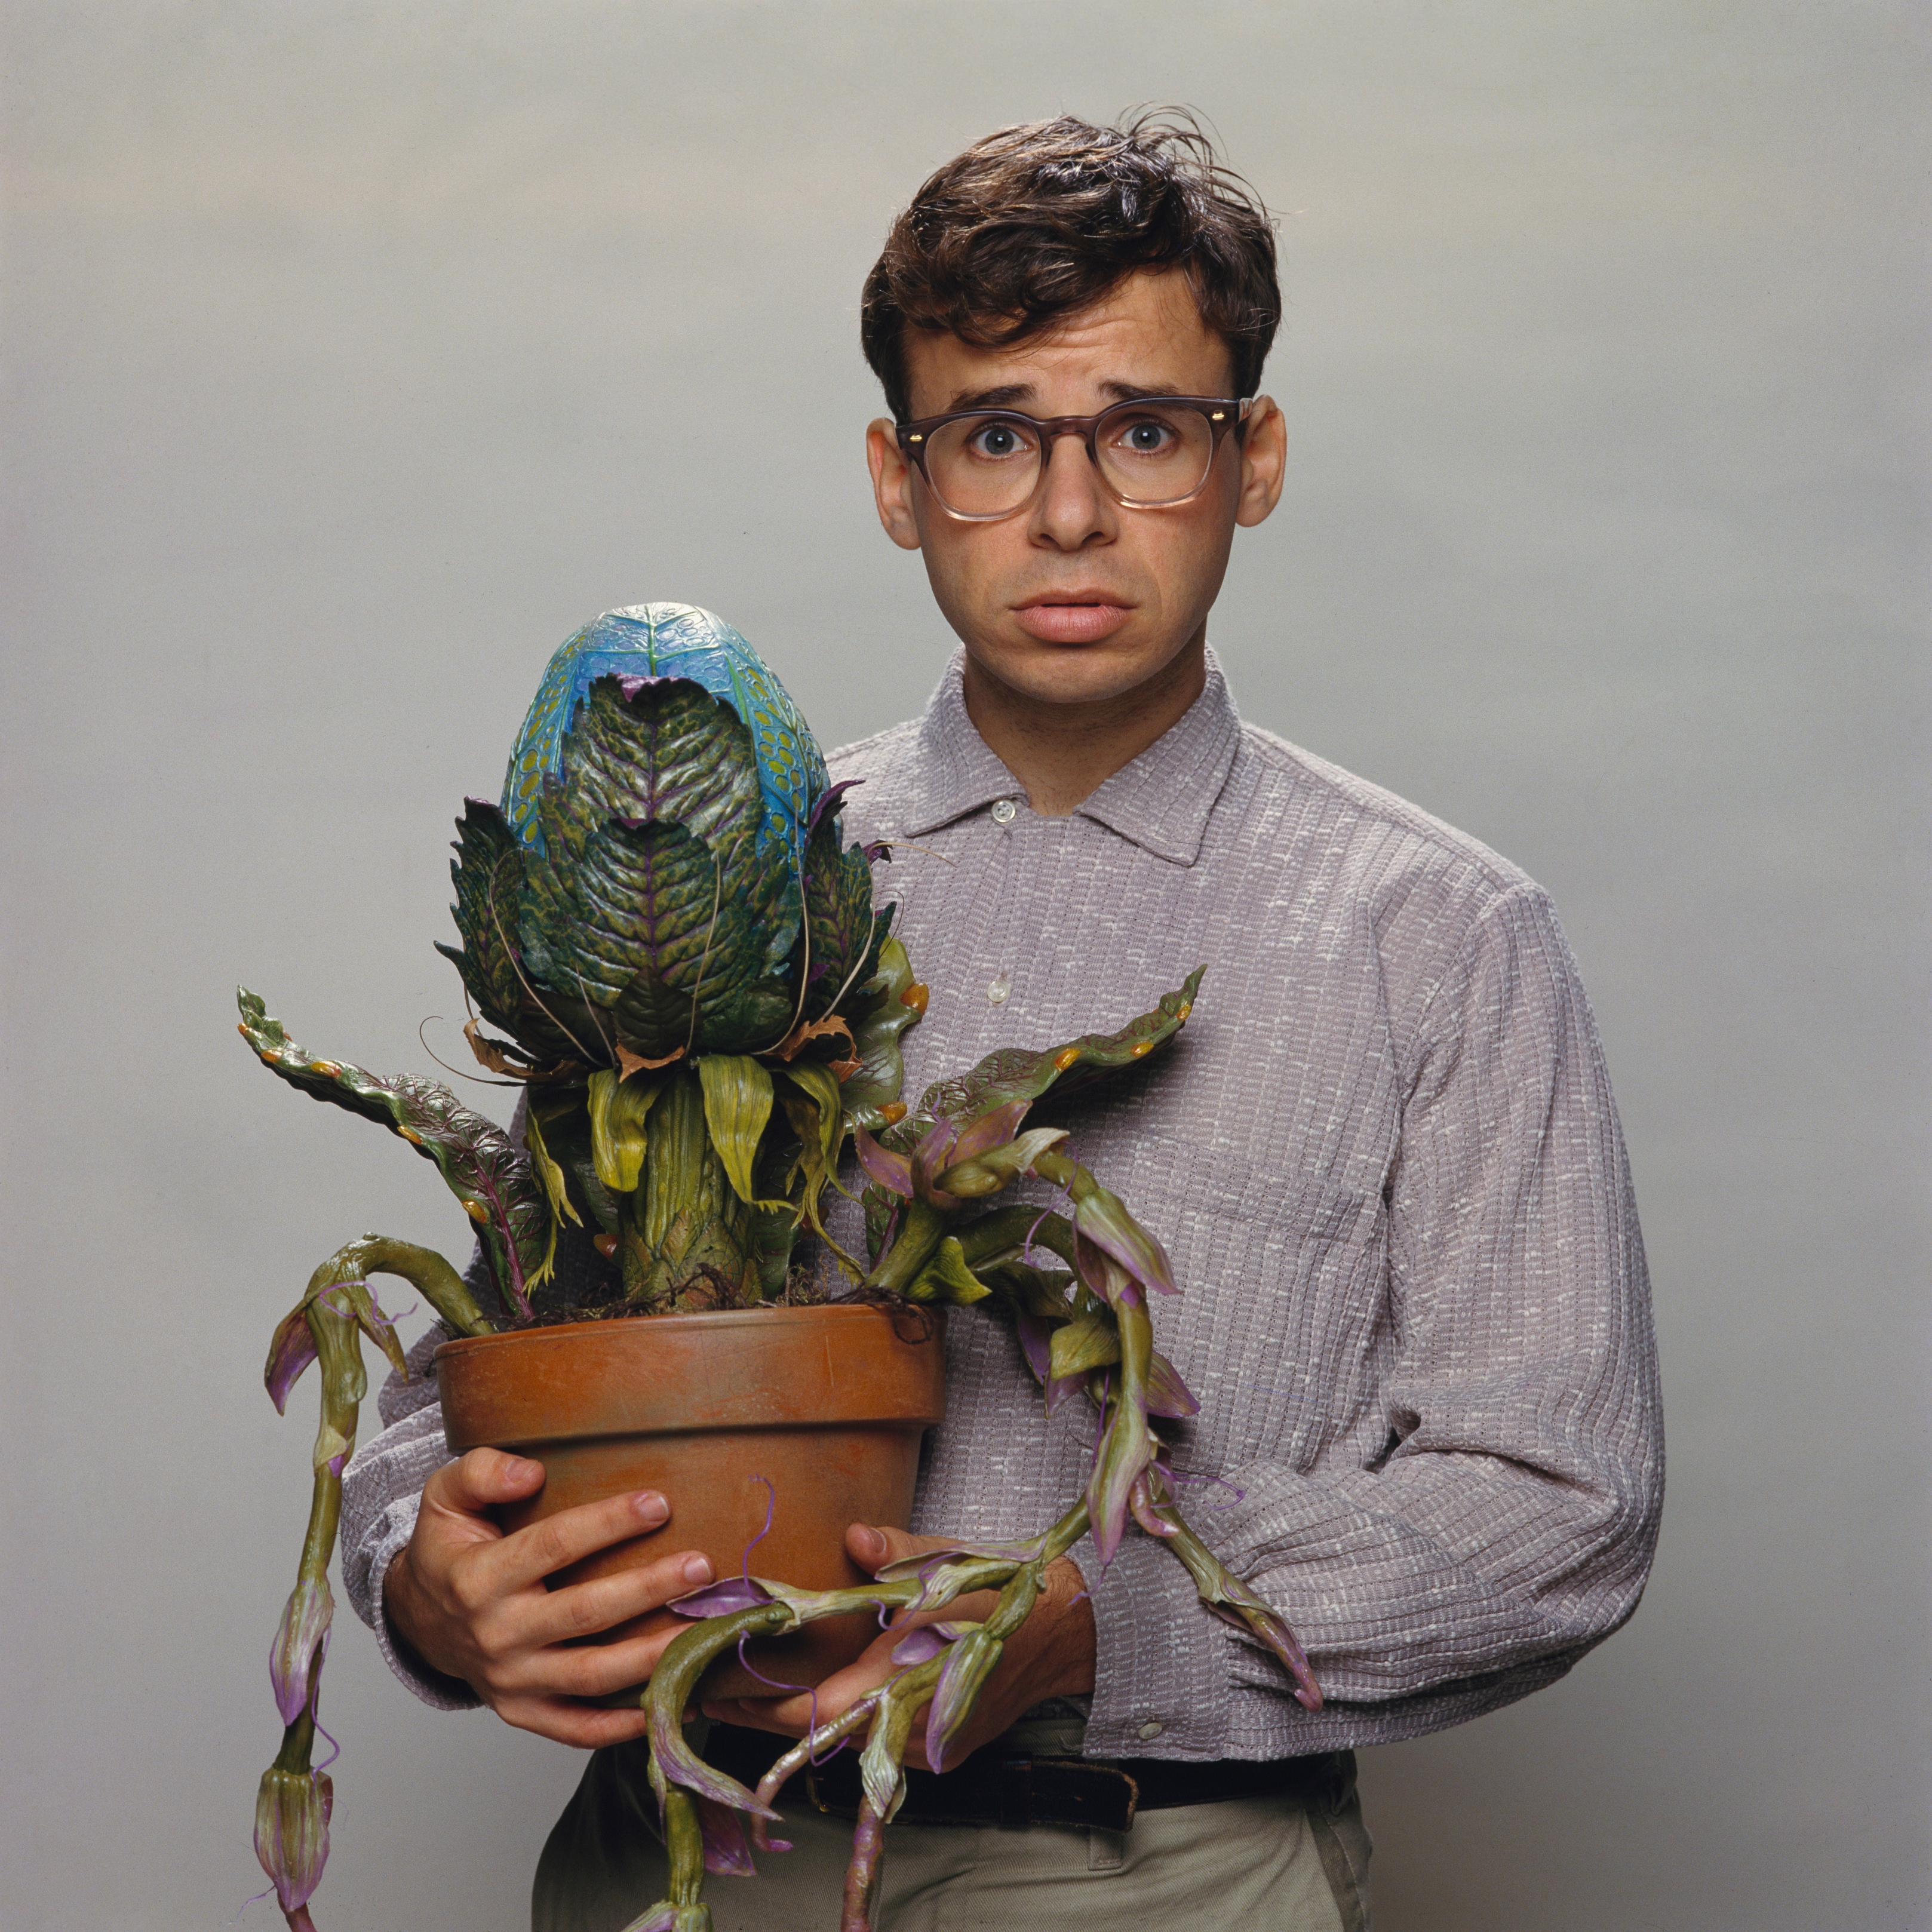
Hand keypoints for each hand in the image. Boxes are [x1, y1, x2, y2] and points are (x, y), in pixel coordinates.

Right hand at [383, 1447, 714, 1748]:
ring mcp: (510, 1681)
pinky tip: (674, 1702)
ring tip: (703, 1632)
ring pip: (591, 1675)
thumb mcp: (445, 1497)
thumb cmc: (449, 1549)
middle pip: (585, 1613)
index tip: (659, 1504)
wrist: (419, 1619)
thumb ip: (482, 1472)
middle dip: (648, 1589)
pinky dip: (624, 1724)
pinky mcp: (522, 1712)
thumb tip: (532, 1473)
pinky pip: (577, 1728)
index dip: (608, 1523)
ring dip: (651, 1656)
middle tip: (701, 1567)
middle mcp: (496, 1634)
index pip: (554, 1546)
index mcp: (479, 1578)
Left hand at [702, 1523, 1095, 1772]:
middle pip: (818, 1731)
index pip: (811, 1710)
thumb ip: (897, 1552)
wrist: (1067, 1631)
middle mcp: (909, 1726)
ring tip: (744, 1689)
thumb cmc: (1004, 1590)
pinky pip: (873, 1739)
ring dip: (799, 1716)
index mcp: (906, 1682)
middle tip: (706, 1690)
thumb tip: (856, 1538)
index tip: (709, 1689)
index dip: (757, 1706)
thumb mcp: (948, 1559)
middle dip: (763, 1712)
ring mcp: (925, 1745)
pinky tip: (812, 1692)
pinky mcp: (937, 1745)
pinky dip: (839, 1718)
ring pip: (844, 1738)